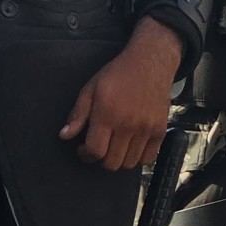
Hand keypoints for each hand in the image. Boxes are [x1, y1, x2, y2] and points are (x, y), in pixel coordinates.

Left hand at [59, 17, 178, 170]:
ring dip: (119, 159)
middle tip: (100, 146)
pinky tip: (132, 145)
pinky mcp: (160, 130)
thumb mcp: (91, 89)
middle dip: (101, 158)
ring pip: (129, 163)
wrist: (150, 62)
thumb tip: (64, 136)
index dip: (85, 155)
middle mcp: (128, 125)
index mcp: (108, 115)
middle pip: (112, 162)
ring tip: (116, 145)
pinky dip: (138, 157)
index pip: (95, 151)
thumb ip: (78, 114)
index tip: (83, 149)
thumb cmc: (117, 75)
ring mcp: (146, 129)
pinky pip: (148, 158)